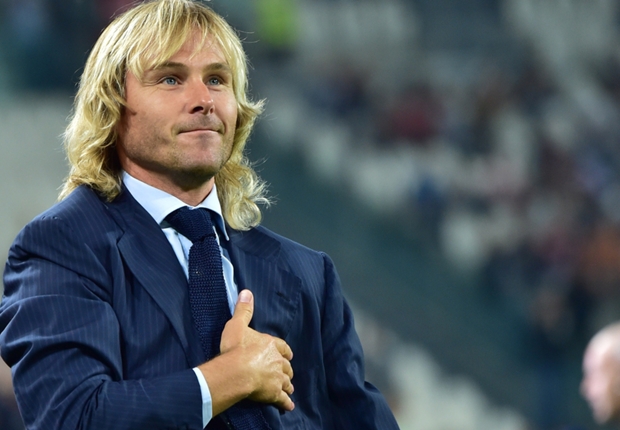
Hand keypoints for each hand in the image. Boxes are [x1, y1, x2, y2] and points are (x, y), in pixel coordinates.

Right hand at [220, 290, 294, 409]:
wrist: (236, 371)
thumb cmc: (235, 348)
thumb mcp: (237, 325)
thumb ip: (243, 310)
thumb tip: (247, 292)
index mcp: (270, 345)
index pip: (282, 347)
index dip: (284, 351)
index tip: (288, 354)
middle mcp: (277, 361)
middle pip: (286, 365)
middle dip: (286, 368)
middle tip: (286, 372)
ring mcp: (277, 377)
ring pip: (286, 381)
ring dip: (287, 384)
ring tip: (288, 388)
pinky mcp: (273, 393)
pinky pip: (282, 399)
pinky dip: (286, 403)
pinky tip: (288, 406)